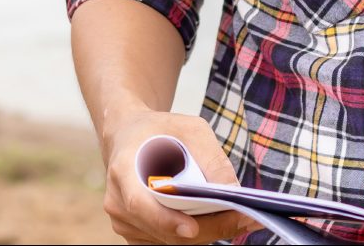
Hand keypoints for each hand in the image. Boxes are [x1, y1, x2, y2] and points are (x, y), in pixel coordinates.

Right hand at [101, 107, 260, 243]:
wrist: (130, 136)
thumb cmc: (160, 130)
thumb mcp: (190, 128)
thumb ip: (210, 157)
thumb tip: (232, 189)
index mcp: (124, 170)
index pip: (139, 204)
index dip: (164, 219)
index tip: (191, 227)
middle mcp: (118, 202)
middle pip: (163, 230)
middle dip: (207, 228)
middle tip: (245, 220)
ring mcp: (124, 222)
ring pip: (169, 241)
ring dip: (206, 233)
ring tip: (241, 218)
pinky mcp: (137, 233)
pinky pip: (169, 242)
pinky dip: (197, 234)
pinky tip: (222, 221)